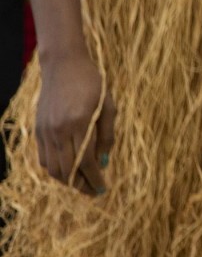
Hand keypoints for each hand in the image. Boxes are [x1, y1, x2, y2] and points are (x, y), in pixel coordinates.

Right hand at [36, 52, 115, 195]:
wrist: (63, 65)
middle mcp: (59, 130)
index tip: (104, 189)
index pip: (85, 162)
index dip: (94, 178)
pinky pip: (44, 159)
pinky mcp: (38, 131)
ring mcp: (45, 132)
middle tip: (94, 191)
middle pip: (67, 170)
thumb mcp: (108, 105)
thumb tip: (104, 162)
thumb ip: (106, 134)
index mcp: (79, 123)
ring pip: (53, 168)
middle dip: (81, 185)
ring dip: (67, 181)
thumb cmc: (92, 82)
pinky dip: (55, 169)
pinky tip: (68, 170)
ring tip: (83, 183)